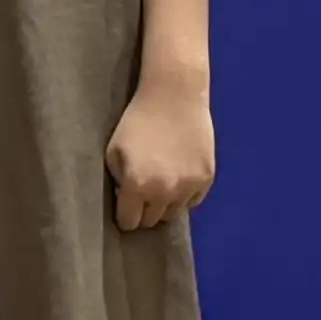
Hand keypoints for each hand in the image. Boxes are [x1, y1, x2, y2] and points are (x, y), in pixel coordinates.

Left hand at [106, 73, 215, 234]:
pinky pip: (192, 201)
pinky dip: (184, 195)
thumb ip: (118, 182)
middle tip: (142, 192)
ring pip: (173, 214)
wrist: (174, 96)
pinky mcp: (206, 178)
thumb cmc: (137, 121)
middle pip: (151, 221)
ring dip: (164, 204)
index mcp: (136, 186)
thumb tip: (126, 201)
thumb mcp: (114, 151)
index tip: (125, 205)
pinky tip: (178, 175)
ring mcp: (188, 187)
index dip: (125, 215)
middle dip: (144, 211)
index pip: (129, 222)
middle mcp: (164, 192)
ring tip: (161, 182)